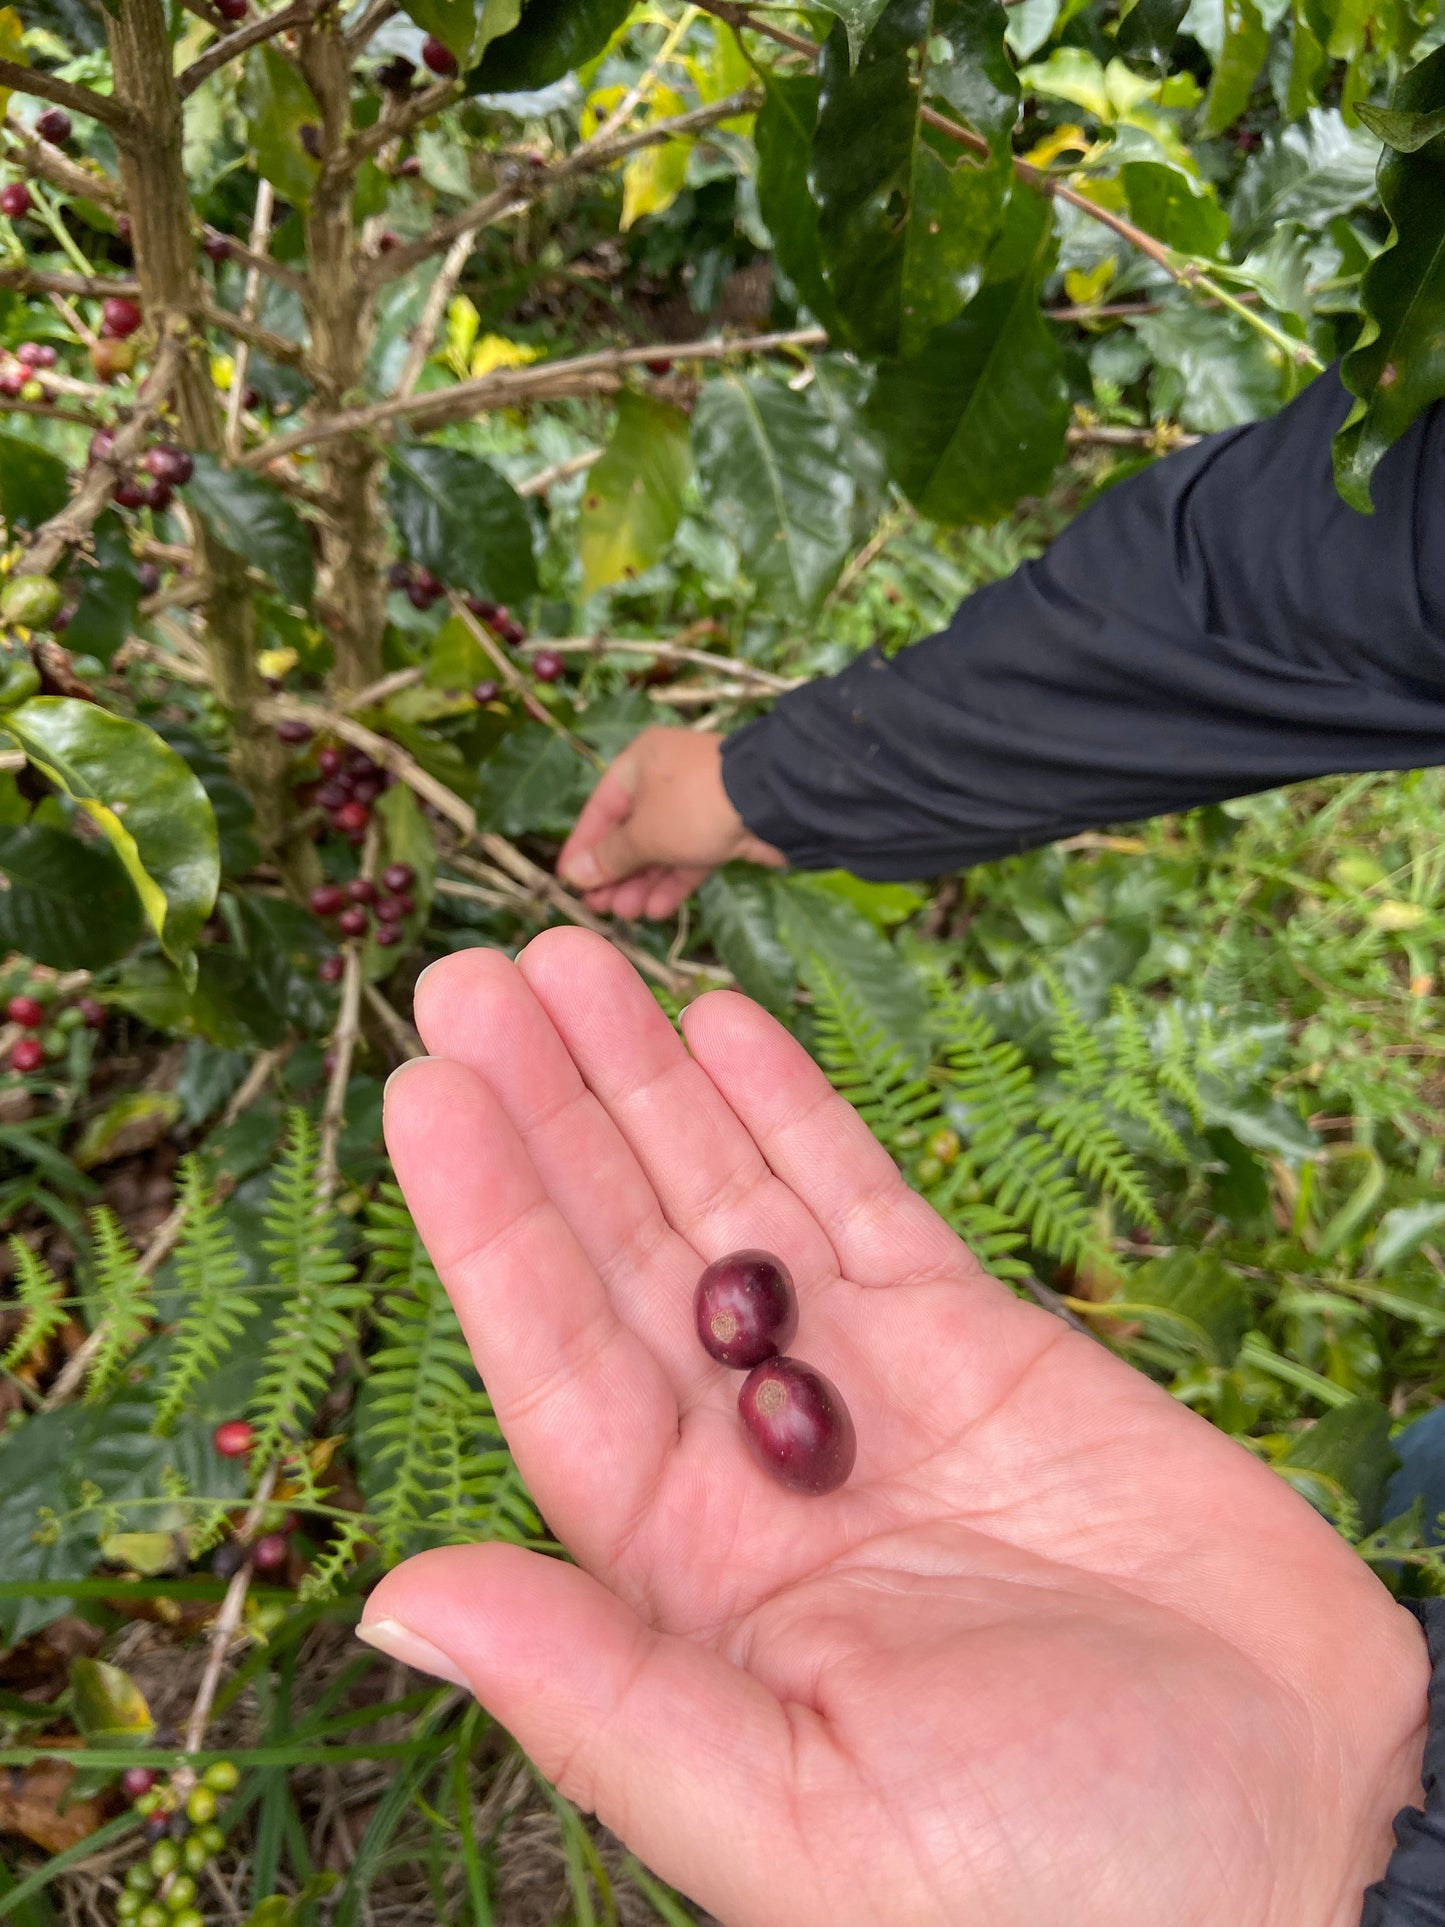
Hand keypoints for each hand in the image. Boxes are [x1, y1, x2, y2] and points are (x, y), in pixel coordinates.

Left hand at [368, 931, 1427, 1926]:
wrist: (1298, 1842)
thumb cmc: (1054, 1888)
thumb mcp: (799, 1822)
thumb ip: (599, 1698)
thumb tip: (396, 1598)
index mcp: (684, 1582)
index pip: (552, 1367)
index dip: (487, 1224)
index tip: (425, 1093)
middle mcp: (752, 1469)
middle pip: (622, 1255)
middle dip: (550, 1116)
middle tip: (474, 978)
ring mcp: (867, 1394)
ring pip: (730, 1204)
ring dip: (649, 1085)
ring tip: (572, 967)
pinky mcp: (983, 1347)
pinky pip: (866, 1205)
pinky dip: (795, 1112)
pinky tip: (725, 1027)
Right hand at [556, 726, 785, 919]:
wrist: (774, 802)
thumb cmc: (694, 806)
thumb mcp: (644, 833)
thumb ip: (610, 856)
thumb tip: (573, 874)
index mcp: (641, 763)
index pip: (601, 808)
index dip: (583, 847)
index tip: (569, 881)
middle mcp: (667, 779)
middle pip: (631, 831)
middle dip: (616, 872)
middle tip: (600, 907)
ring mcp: (698, 805)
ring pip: (661, 848)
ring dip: (642, 882)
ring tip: (626, 914)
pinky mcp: (723, 829)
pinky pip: (689, 857)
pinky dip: (673, 882)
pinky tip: (657, 910)